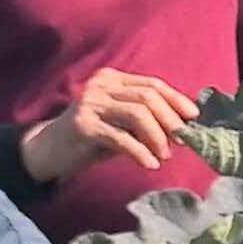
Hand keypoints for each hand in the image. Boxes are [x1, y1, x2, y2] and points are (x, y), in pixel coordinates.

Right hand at [21, 67, 198, 187]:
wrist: (49, 151)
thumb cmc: (92, 138)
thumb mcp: (121, 123)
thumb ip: (145, 120)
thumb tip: (183, 127)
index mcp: (112, 79)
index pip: (152, 84)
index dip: (176, 100)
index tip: (193, 117)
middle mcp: (101, 85)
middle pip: (147, 97)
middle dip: (170, 120)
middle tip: (182, 141)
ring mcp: (90, 103)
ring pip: (137, 114)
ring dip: (157, 136)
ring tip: (164, 155)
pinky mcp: (83, 125)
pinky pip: (121, 137)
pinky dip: (140, 152)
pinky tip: (150, 164)